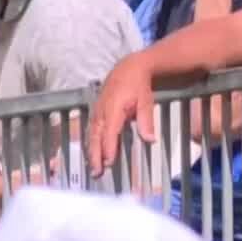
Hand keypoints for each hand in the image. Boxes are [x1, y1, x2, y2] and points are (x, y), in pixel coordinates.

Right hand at [87, 53, 155, 177]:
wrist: (129, 67)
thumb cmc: (138, 85)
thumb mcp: (145, 100)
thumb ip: (146, 120)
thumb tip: (150, 140)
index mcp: (113, 108)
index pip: (109, 132)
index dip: (108, 148)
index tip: (109, 163)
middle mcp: (101, 111)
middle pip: (96, 136)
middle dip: (95, 155)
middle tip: (97, 173)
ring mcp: (97, 110)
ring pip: (92, 134)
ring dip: (91, 151)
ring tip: (93, 168)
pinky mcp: (96, 110)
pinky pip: (92, 129)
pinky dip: (91, 142)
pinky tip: (93, 152)